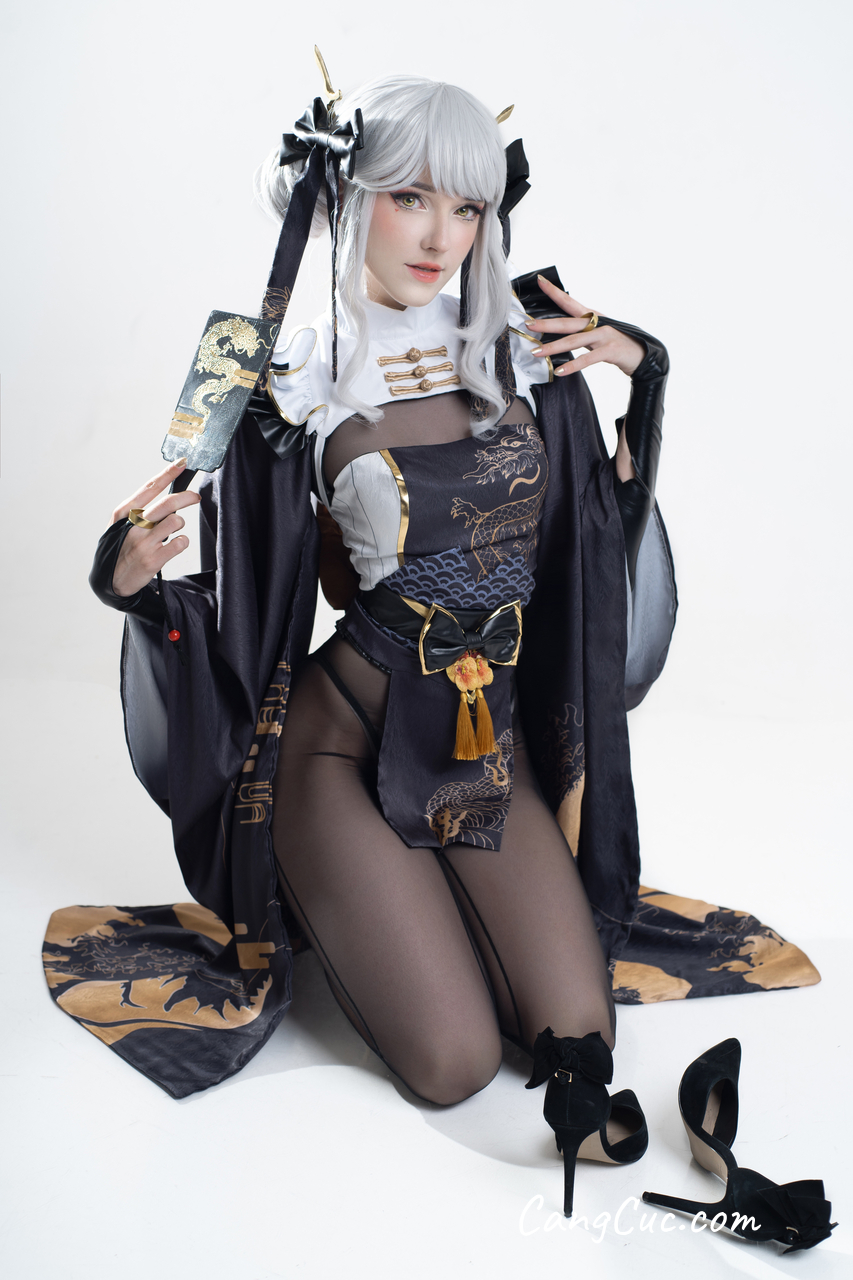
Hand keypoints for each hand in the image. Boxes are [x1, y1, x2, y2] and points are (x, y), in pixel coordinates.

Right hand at [111, 460, 200, 596]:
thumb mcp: (120, 526)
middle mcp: (133, 526)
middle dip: (187, 497)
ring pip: (175, 522)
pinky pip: (180, 543)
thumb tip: (165, 495)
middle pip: (167, 504)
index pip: (149, 488)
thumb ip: (139, 511)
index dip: (167, 474)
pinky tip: (173, 546)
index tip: (181, 463)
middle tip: (196, 496)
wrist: (111, 582)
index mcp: (123, 514)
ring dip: (179, 525)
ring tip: (172, 533)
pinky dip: (182, 543)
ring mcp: (143, 543)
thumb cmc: (119, 549)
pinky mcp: (153, 560)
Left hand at [525, 275, 645, 376]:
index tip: (539, 281)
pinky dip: (572, 365)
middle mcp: (597, 323)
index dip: (554, 291)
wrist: (645, 354)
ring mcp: (604, 335)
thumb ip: (582, 331)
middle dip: (545, 323)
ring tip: (536, 353)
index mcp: (593, 316)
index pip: (569, 301)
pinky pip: (587, 359)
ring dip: (553, 347)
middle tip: (527, 325)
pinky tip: (560, 371)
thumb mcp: (599, 332)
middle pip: (567, 322)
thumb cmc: (619, 343)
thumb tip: (561, 331)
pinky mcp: (610, 350)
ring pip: (574, 340)